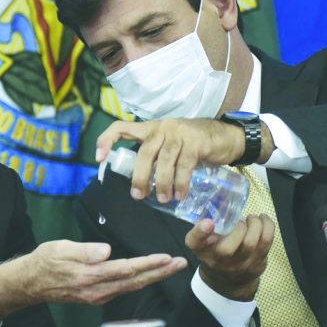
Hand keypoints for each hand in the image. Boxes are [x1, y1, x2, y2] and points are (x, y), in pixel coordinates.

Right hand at [0, 240, 186, 322]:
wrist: (30, 283)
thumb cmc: (45, 261)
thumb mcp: (60, 249)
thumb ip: (84, 251)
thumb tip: (107, 251)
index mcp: (90, 276)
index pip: (126, 269)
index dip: (148, 264)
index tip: (166, 257)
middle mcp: (97, 290)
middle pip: (135, 281)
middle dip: (160, 272)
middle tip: (180, 263)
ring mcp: (98, 296)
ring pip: (131, 287)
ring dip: (153, 277)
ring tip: (171, 267)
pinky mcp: (96, 297)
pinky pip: (124, 290)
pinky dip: (140, 282)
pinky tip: (148, 275)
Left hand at [96, 118, 246, 202]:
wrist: (227, 136)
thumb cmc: (194, 144)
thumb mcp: (170, 146)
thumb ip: (156, 158)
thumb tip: (142, 183)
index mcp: (151, 128)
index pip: (122, 127)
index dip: (107, 140)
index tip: (99, 158)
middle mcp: (163, 127)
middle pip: (144, 152)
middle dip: (139, 177)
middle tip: (139, 196)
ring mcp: (180, 133)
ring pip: (164, 160)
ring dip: (162, 183)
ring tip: (164, 199)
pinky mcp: (196, 141)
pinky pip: (184, 165)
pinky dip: (181, 182)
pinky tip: (181, 194)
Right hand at [185, 217, 274, 300]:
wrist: (229, 281)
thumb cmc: (214, 254)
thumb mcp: (202, 244)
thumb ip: (205, 229)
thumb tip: (218, 212)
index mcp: (202, 251)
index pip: (195, 243)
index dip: (200, 232)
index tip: (208, 222)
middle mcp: (218, 261)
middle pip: (227, 248)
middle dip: (238, 227)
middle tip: (241, 220)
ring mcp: (239, 266)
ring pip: (250, 244)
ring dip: (255, 225)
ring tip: (253, 218)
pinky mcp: (257, 265)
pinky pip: (266, 243)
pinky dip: (267, 227)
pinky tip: (263, 220)